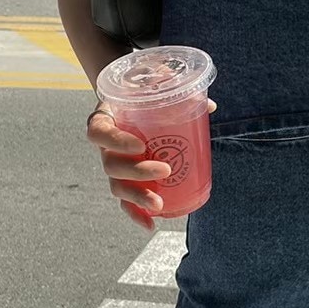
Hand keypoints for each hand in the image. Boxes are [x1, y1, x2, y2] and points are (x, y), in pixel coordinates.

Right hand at [86, 96, 217, 231]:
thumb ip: (175, 88)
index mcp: (104, 119)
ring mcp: (114, 166)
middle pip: (110, 165)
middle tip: (164, 169)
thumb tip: (209, 106)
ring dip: (137, 197)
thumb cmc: (143, 92)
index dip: (115, 141)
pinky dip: (136, 214)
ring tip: (158, 203)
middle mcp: (105, 146)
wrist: (132, 100)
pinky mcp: (125, 181)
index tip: (140, 145)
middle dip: (137, 172)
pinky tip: (151, 223)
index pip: (98, 132)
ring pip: (117, 187)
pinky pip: (126, 202)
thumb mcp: (153, 83)